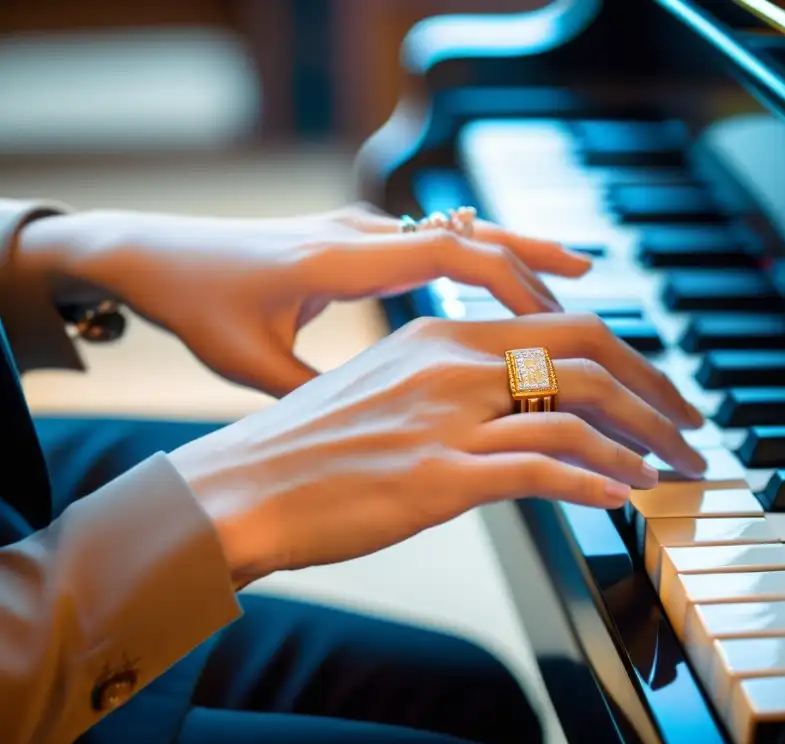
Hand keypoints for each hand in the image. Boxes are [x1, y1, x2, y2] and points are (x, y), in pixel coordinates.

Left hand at [16, 205, 591, 395]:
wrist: (153, 255)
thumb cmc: (198, 306)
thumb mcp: (251, 361)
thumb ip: (315, 387)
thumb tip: (366, 433)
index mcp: (339, 260)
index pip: (450, 253)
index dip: (512, 279)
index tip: (561, 310)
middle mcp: (359, 234)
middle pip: (470, 231)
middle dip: (536, 259)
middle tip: (592, 289)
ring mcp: (359, 230)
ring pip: (458, 228)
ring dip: (515, 252)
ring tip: (574, 273)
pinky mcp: (355, 237)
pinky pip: (434, 239)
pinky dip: (478, 257)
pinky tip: (502, 281)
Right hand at [167, 313, 705, 585]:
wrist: (241, 486)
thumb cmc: (311, 445)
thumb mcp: (388, 389)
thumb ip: (456, 386)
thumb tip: (520, 407)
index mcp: (444, 336)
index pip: (565, 327)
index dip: (630, 357)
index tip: (660, 390)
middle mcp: (453, 364)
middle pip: (587, 357)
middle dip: (657, 393)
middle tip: (692, 429)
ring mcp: (447, 419)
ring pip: (575, 412)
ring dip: (642, 444)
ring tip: (673, 472)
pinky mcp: (438, 477)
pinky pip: (542, 469)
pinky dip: (596, 480)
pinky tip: (624, 494)